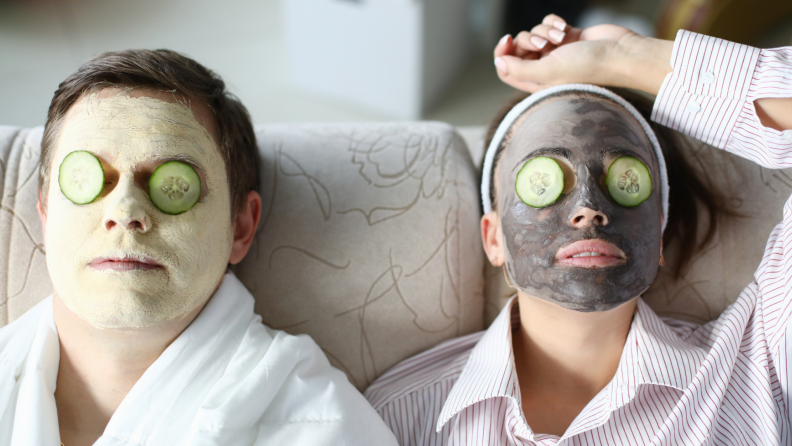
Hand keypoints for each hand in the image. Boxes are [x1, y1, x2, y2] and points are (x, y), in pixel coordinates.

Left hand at [494, 14, 670, 94]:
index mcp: (537, 83)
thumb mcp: (548, 72)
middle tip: (543, 44)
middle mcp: (545, 68)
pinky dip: (554, 22)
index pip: (506, 70)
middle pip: (519, 49)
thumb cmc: (586, 67)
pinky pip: (549, 23)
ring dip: (544, 30)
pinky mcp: (568, 37)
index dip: (502, 55)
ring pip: (534, 33)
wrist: (620, 53)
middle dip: (527, 40)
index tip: (507, 41)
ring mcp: (556, 52)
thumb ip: (520, 69)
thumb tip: (499, 62)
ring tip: (560, 36)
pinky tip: (565, 28)